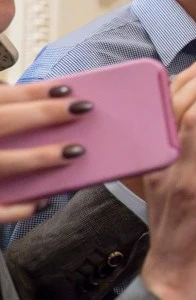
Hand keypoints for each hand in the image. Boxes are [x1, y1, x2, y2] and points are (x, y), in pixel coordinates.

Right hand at [0, 79, 95, 223]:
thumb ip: (4, 111)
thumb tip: (36, 100)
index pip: (2, 97)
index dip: (32, 92)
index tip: (67, 90)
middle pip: (3, 121)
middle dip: (43, 114)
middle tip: (83, 109)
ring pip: (3, 163)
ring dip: (39, 157)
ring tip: (76, 151)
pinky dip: (18, 209)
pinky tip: (42, 203)